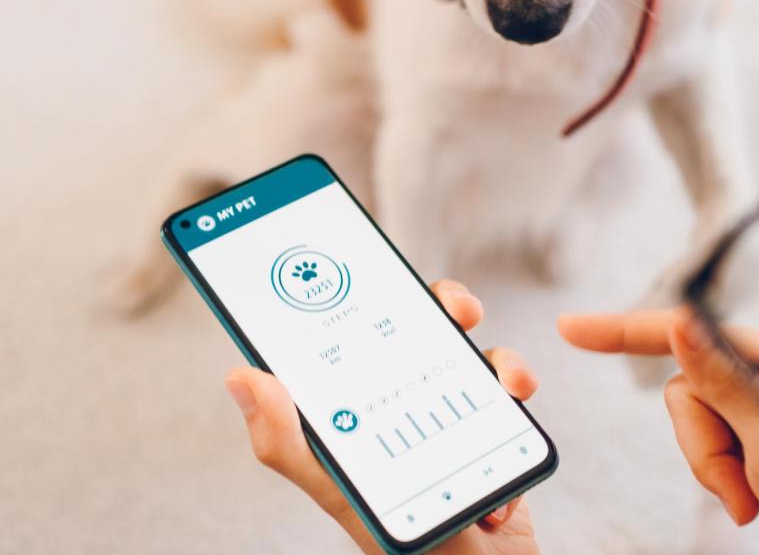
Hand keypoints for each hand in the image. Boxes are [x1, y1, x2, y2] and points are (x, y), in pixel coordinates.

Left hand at [224, 280, 540, 554]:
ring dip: (499, 361)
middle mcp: (403, 410)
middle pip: (419, 332)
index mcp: (356, 413)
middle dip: (443, 306)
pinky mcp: (496, 442)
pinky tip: (501, 465)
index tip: (361, 265)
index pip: (345, 341)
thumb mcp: (339, 492)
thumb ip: (289, 444)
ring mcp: (452, 423)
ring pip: (474, 359)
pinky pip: (513, 405)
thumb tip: (240, 374)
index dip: (347, 298)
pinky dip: (518, 421)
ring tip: (505, 383)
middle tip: (458, 308)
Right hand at [557, 307, 758, 527]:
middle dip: (700, 442)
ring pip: (699, 416)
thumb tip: (681, 319)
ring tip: (751, 505)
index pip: (695, 327)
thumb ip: (721, 380)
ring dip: (713, 465)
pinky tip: (756, 503)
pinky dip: (726, 473)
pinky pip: (720, 439)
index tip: (569, 330)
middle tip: (739, 497)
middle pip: (691, 383)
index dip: (624, 330)